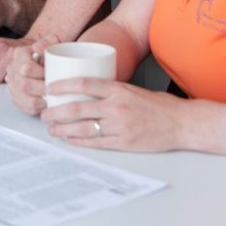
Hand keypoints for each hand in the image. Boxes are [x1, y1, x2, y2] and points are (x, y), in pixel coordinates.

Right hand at [5, 37, 58, 114]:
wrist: (44, 61)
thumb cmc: (50, 53)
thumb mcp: (51, 42)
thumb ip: (48, 41)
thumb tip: (38, 48)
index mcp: (19, 54)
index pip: (26, 68)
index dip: (40, 74)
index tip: (50, 74)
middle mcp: (12, 69)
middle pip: (24, 85)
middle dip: (42, 89)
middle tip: (55, 89)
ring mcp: (13, 85)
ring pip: (25, 99)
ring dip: (41, 100)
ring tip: (53, 97)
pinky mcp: (16, 98)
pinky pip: (25, 108)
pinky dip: (38, 108)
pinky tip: (47, 103)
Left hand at [41, 77, 184, 151]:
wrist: (182, 123)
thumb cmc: (159, 105)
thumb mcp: (134, 90)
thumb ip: (112, 91)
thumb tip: (87, 91)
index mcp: (119, 89)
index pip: (84, 83)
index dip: (63, 85)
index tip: (49, 87)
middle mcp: (117, 106)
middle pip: (78, 107)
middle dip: (57, 111)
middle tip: (44, 112)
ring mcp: (120, 126)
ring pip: (83, 127)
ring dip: (64, 128)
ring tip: (51, 128)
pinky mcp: (124, 142)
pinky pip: (96, 142)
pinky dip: (79, 141)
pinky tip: (69, 139)